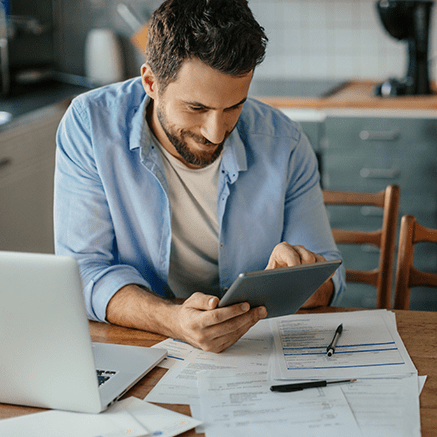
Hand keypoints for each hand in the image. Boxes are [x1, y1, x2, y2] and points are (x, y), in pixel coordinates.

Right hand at [106, 285, 266, 352]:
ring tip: (259, 313)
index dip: (233, 311)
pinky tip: (251, 320)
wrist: (181, 327)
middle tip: (260, 308)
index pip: (217, 317)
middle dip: (247, 317)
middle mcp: (203, 337)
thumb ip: (203, 299)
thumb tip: (215, 302)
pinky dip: (244, 329)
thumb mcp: (192, 299)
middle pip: (229, 326)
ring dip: (249, 323)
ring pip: (234, 333)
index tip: (246, 304)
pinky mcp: (216, 349)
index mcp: (196, 323)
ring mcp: (210, 345)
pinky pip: (233, 339)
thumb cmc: (189, 311)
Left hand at [265, 242, 333, 307]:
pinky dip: (326, 270)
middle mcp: (295, 248)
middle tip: (302, 280)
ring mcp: (307, 253)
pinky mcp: (316, 260)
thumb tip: (265, 284)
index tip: (294, 273)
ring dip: (315, 270)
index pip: (288, 252)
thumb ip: (266, 278)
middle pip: (306, 256)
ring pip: (316, 259)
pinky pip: (324, 263)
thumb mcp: (267, 277)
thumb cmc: (273, 278)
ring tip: (311, 281)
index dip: (293, 263)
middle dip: (305, 268)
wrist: (281, 280)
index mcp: (281, 250)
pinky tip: (324, 279)